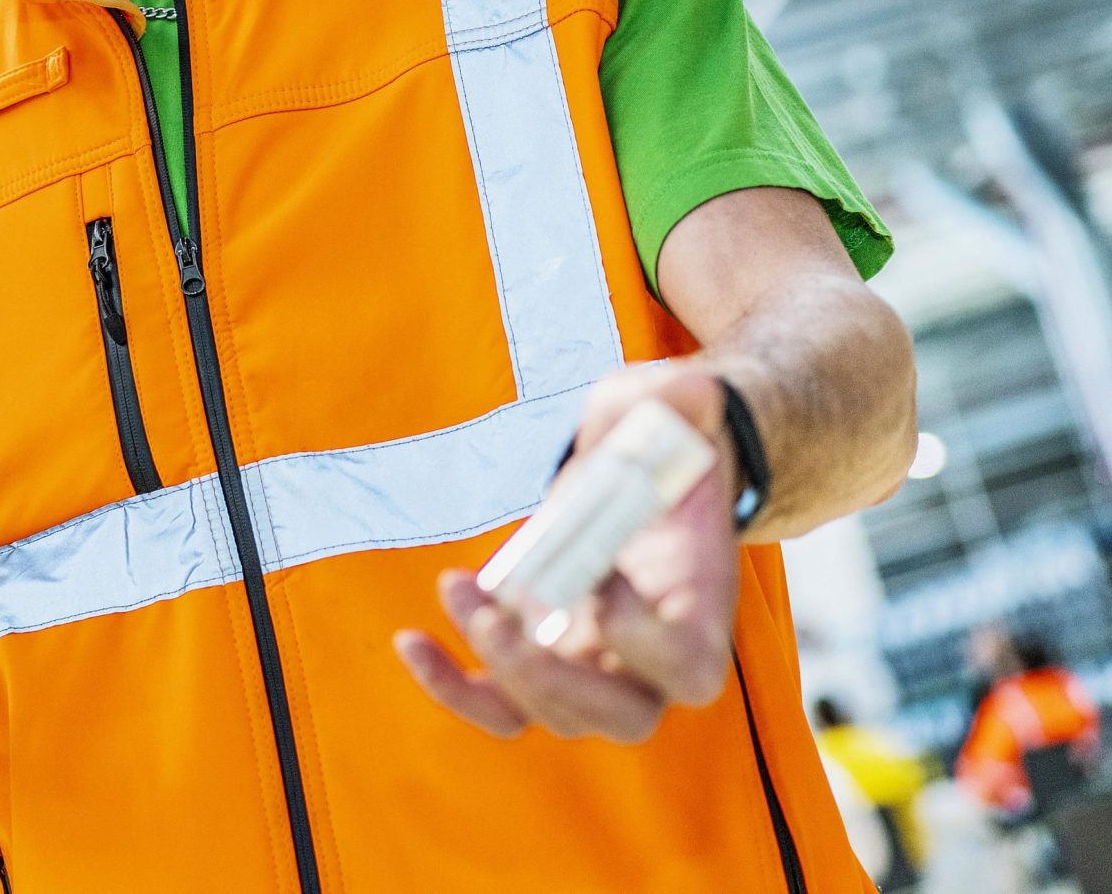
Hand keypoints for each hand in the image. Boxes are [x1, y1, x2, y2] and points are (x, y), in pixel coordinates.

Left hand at [395, 363, 742, 743]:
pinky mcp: (542, 658)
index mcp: (701, 606)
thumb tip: (689, 394)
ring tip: (456, 587)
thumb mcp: (677, 409)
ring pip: (552, 715)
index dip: (641, 641)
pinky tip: (411, 643)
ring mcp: (597, 667)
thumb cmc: (665, 439)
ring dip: (493, 666)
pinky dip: (452, 685)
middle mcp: (655, 657)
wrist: (647, 466)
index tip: (600, 575)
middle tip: (496, 616)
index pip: (689, 669)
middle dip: (548, 676)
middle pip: (620, 717)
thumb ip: (682, 404)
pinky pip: (500, 702)